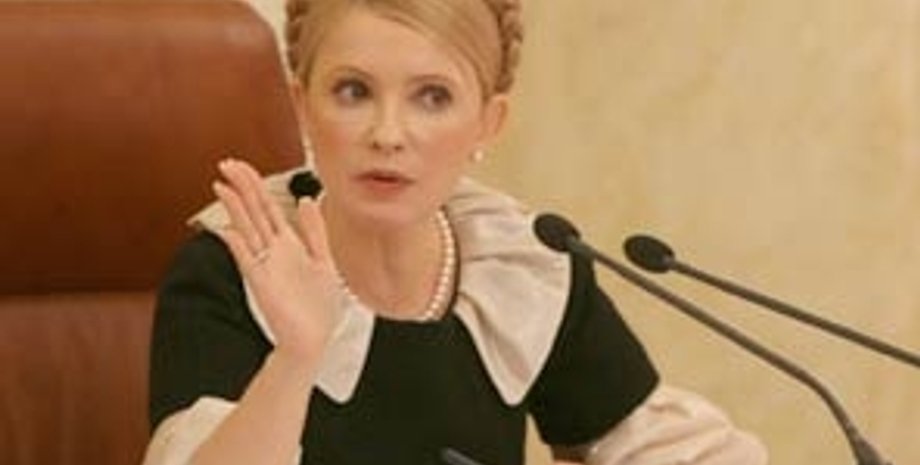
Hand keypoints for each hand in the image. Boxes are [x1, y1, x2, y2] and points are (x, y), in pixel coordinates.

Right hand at [212, 159, 337, 367]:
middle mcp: (273, 251)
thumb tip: (307, 199)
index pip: (268, 207)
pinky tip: (227, 228)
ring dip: (235, 208)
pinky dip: (237, 243)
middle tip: (225, 163)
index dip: (255, 185)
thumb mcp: (324, 260)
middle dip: (242, 187)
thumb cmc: (318, 306)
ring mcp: (265, 265)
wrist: (315, 339)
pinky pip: (247, 259)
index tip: (241, 166)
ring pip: (247, 229)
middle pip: (254, 211)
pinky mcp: (261, 283)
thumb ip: (315, 230)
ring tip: (221, 185)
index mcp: (289, 244)